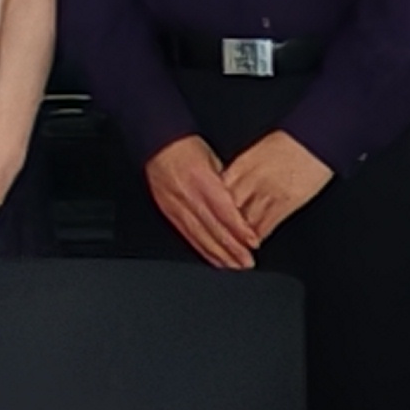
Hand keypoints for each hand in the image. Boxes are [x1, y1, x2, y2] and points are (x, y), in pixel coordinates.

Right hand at [144, 135, 260, 268]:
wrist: (156, 143)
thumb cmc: (185, 146)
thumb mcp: (212, 158)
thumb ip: (225, 183)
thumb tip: (240, 204)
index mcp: (201, 179)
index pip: (224, 210)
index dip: (239, 229)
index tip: (253, 242)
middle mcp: (187, 195)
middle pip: (213, 228)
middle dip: (232, 248)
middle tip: (247, 262)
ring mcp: (175, 206)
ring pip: (200, 236)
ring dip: (218, 254)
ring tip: (233, 266)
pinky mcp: (168, 212)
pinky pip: (187, 235)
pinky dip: (202, 249)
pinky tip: (212, 257)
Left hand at [222, 131, 332, 248]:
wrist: (315, 142)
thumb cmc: (290, 143)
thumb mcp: (257, 150)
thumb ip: (242, 169)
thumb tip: (229, 183)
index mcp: (244, 164)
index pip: (220, 189)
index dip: (213, 203)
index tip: (209, 214)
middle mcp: (252, 180)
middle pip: (229, 207)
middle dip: (222, 223)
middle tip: (217, 236)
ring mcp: (268, 193)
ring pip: (245, 221)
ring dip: (238, 236)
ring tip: (233, 247)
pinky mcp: (285, 204)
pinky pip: (265, 226)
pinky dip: (257, 237)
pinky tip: (253, 243)